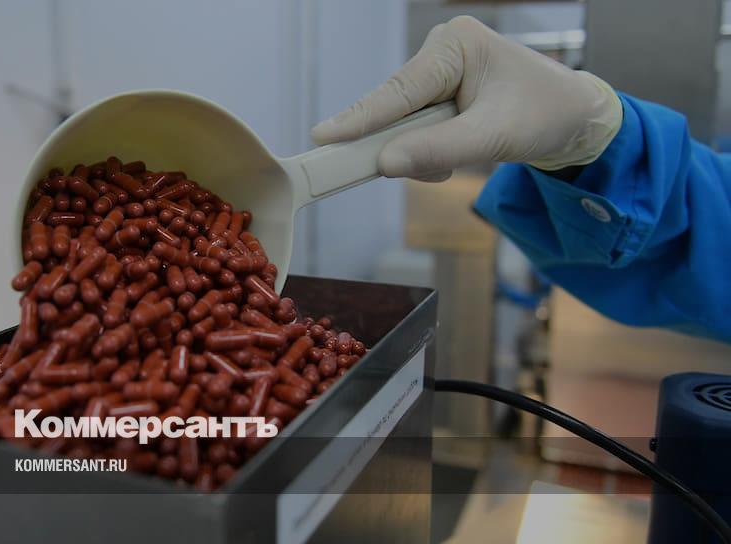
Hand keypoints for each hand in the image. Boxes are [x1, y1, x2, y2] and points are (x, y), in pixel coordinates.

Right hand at [311, 16, 621, 181]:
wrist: (573, 120)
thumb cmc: (545, 115)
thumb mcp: (495, 137)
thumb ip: (438, 149)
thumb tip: (385, 164)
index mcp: (455, 45)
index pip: (400, 89)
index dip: (361, 118)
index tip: (324, 137)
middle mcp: (441, 52)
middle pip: (394, 108)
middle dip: (404, 144)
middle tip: (397, 170)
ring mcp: (437, 74)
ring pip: (401, 126)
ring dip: (421, 153)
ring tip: (458, 162)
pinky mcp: (437, 96)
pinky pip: (412, 132)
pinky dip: (427, 153)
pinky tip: (455, 156)